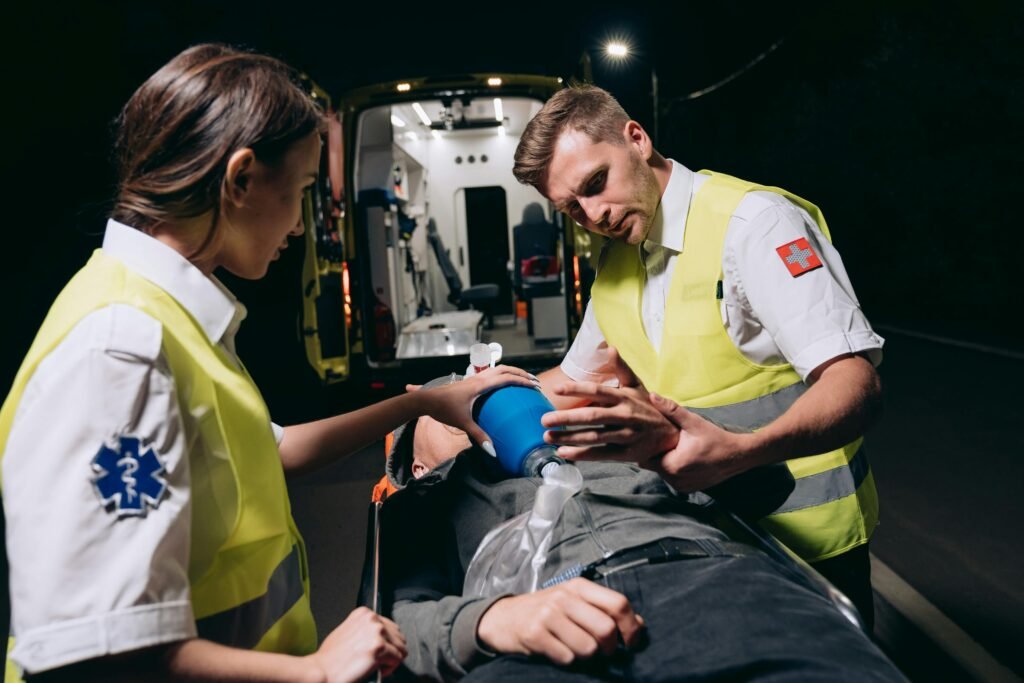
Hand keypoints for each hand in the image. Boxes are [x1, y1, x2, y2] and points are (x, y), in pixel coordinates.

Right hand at [308, 607, 406, 682]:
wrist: (321, 672)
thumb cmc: (330, 658)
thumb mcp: (347, 632)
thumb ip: (364, 630)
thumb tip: (378, 636)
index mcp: (364, 613)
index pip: (390, 626)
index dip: (386, 642)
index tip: (378, 652)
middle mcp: (372, 619)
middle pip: (398, 636)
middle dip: (391, 650)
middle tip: (379, 662)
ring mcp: (377, 632)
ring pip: (401, 647)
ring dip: (392, 659)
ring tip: (378, 667)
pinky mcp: (380, 647)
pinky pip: (398, 659)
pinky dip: (390, 668)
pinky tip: (376, 670)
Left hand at [408, 365, 537, 448]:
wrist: (424, 399)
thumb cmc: (443, 409)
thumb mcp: (463, 423)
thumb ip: (479, 436)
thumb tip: (493, 451)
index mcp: (480, 385)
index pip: (506, 378)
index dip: (522, 381)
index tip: (535, 385)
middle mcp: (478, 379)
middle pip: (504, 369)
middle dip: (520, 373)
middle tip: (533, 380)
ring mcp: (472, 379)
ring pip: (496, 369)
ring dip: (510, 372)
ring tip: (521, 379)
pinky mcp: (467, 382)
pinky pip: (489, 374)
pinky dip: (500, 376)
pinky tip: (501, 385)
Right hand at [477, 578, 644, 664]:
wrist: (503, 618)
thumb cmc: (546, 611)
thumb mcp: (575, 602)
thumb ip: (605, 609)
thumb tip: (640, 625)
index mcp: (579, 586)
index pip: (618, 603)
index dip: (631, 627)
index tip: (631, 643)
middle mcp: (564, 596)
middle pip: (605, 629)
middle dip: (609, 648)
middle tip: (602, 652)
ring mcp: (548, 614)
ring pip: (588, 648)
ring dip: (586, 657)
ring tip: (574, 649)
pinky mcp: (534, 634)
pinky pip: (566, 658)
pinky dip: (566, 660)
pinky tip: (557, 651)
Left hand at [540, 348, 677, 460]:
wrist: (670, 434)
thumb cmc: (648, 407)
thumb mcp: (637, 386)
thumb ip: (621, 368)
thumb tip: (610, 347)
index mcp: (625, 397)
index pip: (597, 391)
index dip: (577, 390)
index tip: (556, 389)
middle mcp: (625, 416)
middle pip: (592, 416)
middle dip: (566, 418)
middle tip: (544, 419)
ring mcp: (626, 436)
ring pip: (594, 437)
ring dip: (569, 437)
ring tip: (547, 436)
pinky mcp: (626, 454)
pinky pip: (600, 454)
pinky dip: (581, 454)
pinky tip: (563, 452)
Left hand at [646, 393, 750, 491]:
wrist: (738, 456)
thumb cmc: (715, 438)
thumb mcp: (693, 422)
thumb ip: (670, 410)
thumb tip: (652, 395)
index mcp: (671, 466)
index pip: (644, 459)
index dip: (646, 447)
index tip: (653, 437)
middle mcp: (674, 480)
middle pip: (653, 466)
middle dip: (656, 453)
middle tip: (666, 440)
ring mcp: (682, 486)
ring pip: (663, 472)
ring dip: (666, 461)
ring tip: (676, 447)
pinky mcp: (689, 488)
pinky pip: (673, 478)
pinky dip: (675, 469)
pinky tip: (684, 456)